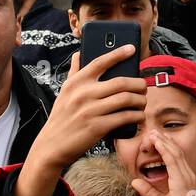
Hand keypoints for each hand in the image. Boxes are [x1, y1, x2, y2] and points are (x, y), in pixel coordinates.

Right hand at [15, 48, 146, 195]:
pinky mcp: (97, 127)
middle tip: (144, 87)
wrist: (51, 146)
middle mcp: (83, 94)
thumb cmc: (62, 117)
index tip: (132, 49)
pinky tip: (139, 116)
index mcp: (76, 83)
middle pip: (121, 81)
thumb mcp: (64, 93)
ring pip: (127, 99)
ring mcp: (90, 110)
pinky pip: (125, 117)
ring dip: (140, 100)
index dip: (118, 53)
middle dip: (139, 84)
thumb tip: (78, 53)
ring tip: (142, 102)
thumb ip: (74, 73)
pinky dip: (137, 116)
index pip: (100, 62)